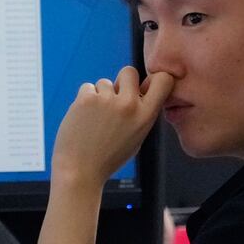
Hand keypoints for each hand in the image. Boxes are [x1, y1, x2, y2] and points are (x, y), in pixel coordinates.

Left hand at [51, 66, 174, 190]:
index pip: (164, 80)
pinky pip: (87, 87)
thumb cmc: (108, 157)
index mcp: (146, 116)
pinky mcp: (86, 99)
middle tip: (113, 100)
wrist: (79, 172)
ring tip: (95, 120)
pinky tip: (83, 119)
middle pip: (129, 72)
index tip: (144, 85)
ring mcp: (107, 101)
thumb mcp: (136, 137)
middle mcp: (130, 105)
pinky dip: (84, 100)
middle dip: (121, 82)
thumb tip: (140, 88)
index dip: (154, 77)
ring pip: (104, 82)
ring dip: (99, 96)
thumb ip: (140, 113)